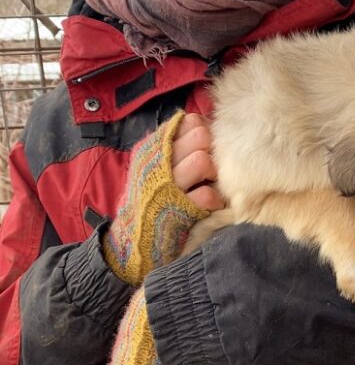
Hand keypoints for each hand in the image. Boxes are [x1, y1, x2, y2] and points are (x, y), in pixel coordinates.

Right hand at [102, 110, 223, 285]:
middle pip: (199, 137)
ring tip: (209, 185)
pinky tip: (208, 205)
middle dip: (211, 151)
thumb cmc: (147, 201)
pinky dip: (213, 199)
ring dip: (213, 175)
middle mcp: (157, 163)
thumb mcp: (150, 167)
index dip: (202, 133)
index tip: (202, 148)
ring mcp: (167, 187)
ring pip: (203, 162)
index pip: (188, 122)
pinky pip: (207, 194)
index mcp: (151, 148)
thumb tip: (202, 125)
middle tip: (209, 169)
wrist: (130, 241)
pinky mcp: (178, 211)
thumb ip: (171, 146)